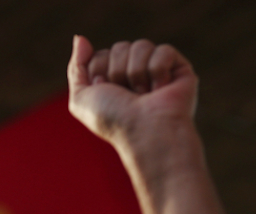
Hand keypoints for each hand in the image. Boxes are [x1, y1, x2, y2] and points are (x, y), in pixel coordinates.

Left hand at [67, 36, 197, 150]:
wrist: (146, 132)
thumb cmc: (114, 120)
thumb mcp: (81, 98)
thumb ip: (76, 68)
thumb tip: (80, 38)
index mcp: (111, 80)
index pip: (100, 55)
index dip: (99, 72)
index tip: (106, 93)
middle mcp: (133, 74)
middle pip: (119, 47)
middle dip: (117, 72)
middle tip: (126, 96)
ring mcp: (156, 70)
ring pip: (141, 45)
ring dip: (136, 73)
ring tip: (143, 95)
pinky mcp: (179, 68)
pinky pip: (163, 50)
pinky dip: (157, 70)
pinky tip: (160, 89)